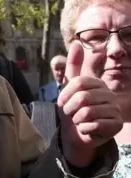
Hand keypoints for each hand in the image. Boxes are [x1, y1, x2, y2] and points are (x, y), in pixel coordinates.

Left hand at [57, 43, 122, 166]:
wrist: (74, 133)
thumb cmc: (71, 109)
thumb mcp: (67, 87)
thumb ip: (72, 66)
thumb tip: (77, 44)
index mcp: (98, 83)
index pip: (79, 82)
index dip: (66, 94)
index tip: (62, 101)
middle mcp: (109, 94)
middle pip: (83, 97)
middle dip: (69, 108)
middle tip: (71, 113)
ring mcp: (115, 110)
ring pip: (86, 112)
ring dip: (76, 119)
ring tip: (78, 121)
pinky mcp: (116, 125)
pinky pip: (92, 125)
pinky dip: (83, 129)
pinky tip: (87, 129)